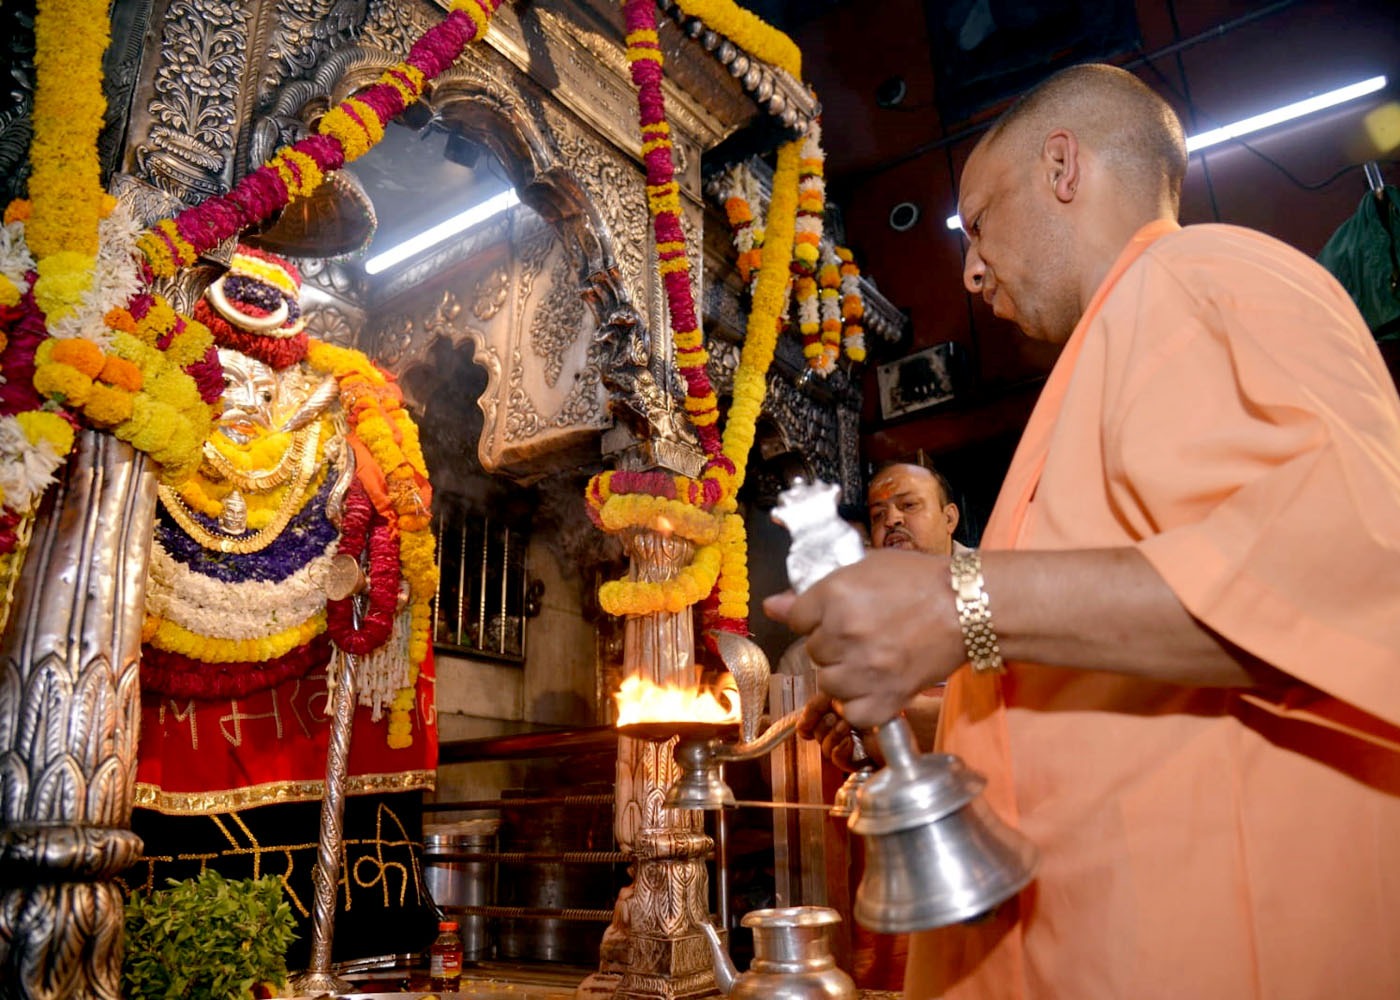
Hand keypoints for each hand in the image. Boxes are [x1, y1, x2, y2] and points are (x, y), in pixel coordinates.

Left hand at [764, 549, 965, 728]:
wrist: (970, 607)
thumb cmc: (921, 580)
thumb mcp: (865, 567)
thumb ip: (816, 589)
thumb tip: (773, 605)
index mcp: (835, 596)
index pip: (795, 618)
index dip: (813, 617)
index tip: (833, 616)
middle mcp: (843, 634)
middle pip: (812, 650)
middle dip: (832, 644)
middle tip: (863, 634)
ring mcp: (864, 670)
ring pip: (828, 683)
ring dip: (844, 673)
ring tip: (871, 658)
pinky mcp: (886, 698)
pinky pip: (853, 712)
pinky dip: (861, 703)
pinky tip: (876, 684)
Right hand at [796, 694, 876, 771]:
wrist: (902, 735)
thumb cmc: (883, 714)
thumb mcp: (845, 701)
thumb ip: (820, 706)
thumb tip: (800, 726)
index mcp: (842, 706)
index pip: (814, 712)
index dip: (809, 717)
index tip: (806, 721)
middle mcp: (844, 724)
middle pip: (816, 729)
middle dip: (825, 724)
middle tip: (837, 718)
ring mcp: (849, 743)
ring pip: (824, 745)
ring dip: (834, 737)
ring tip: (848, 730)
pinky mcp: (854, 760)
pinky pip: (835, 758)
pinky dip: (840, 752)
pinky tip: (850, 744)